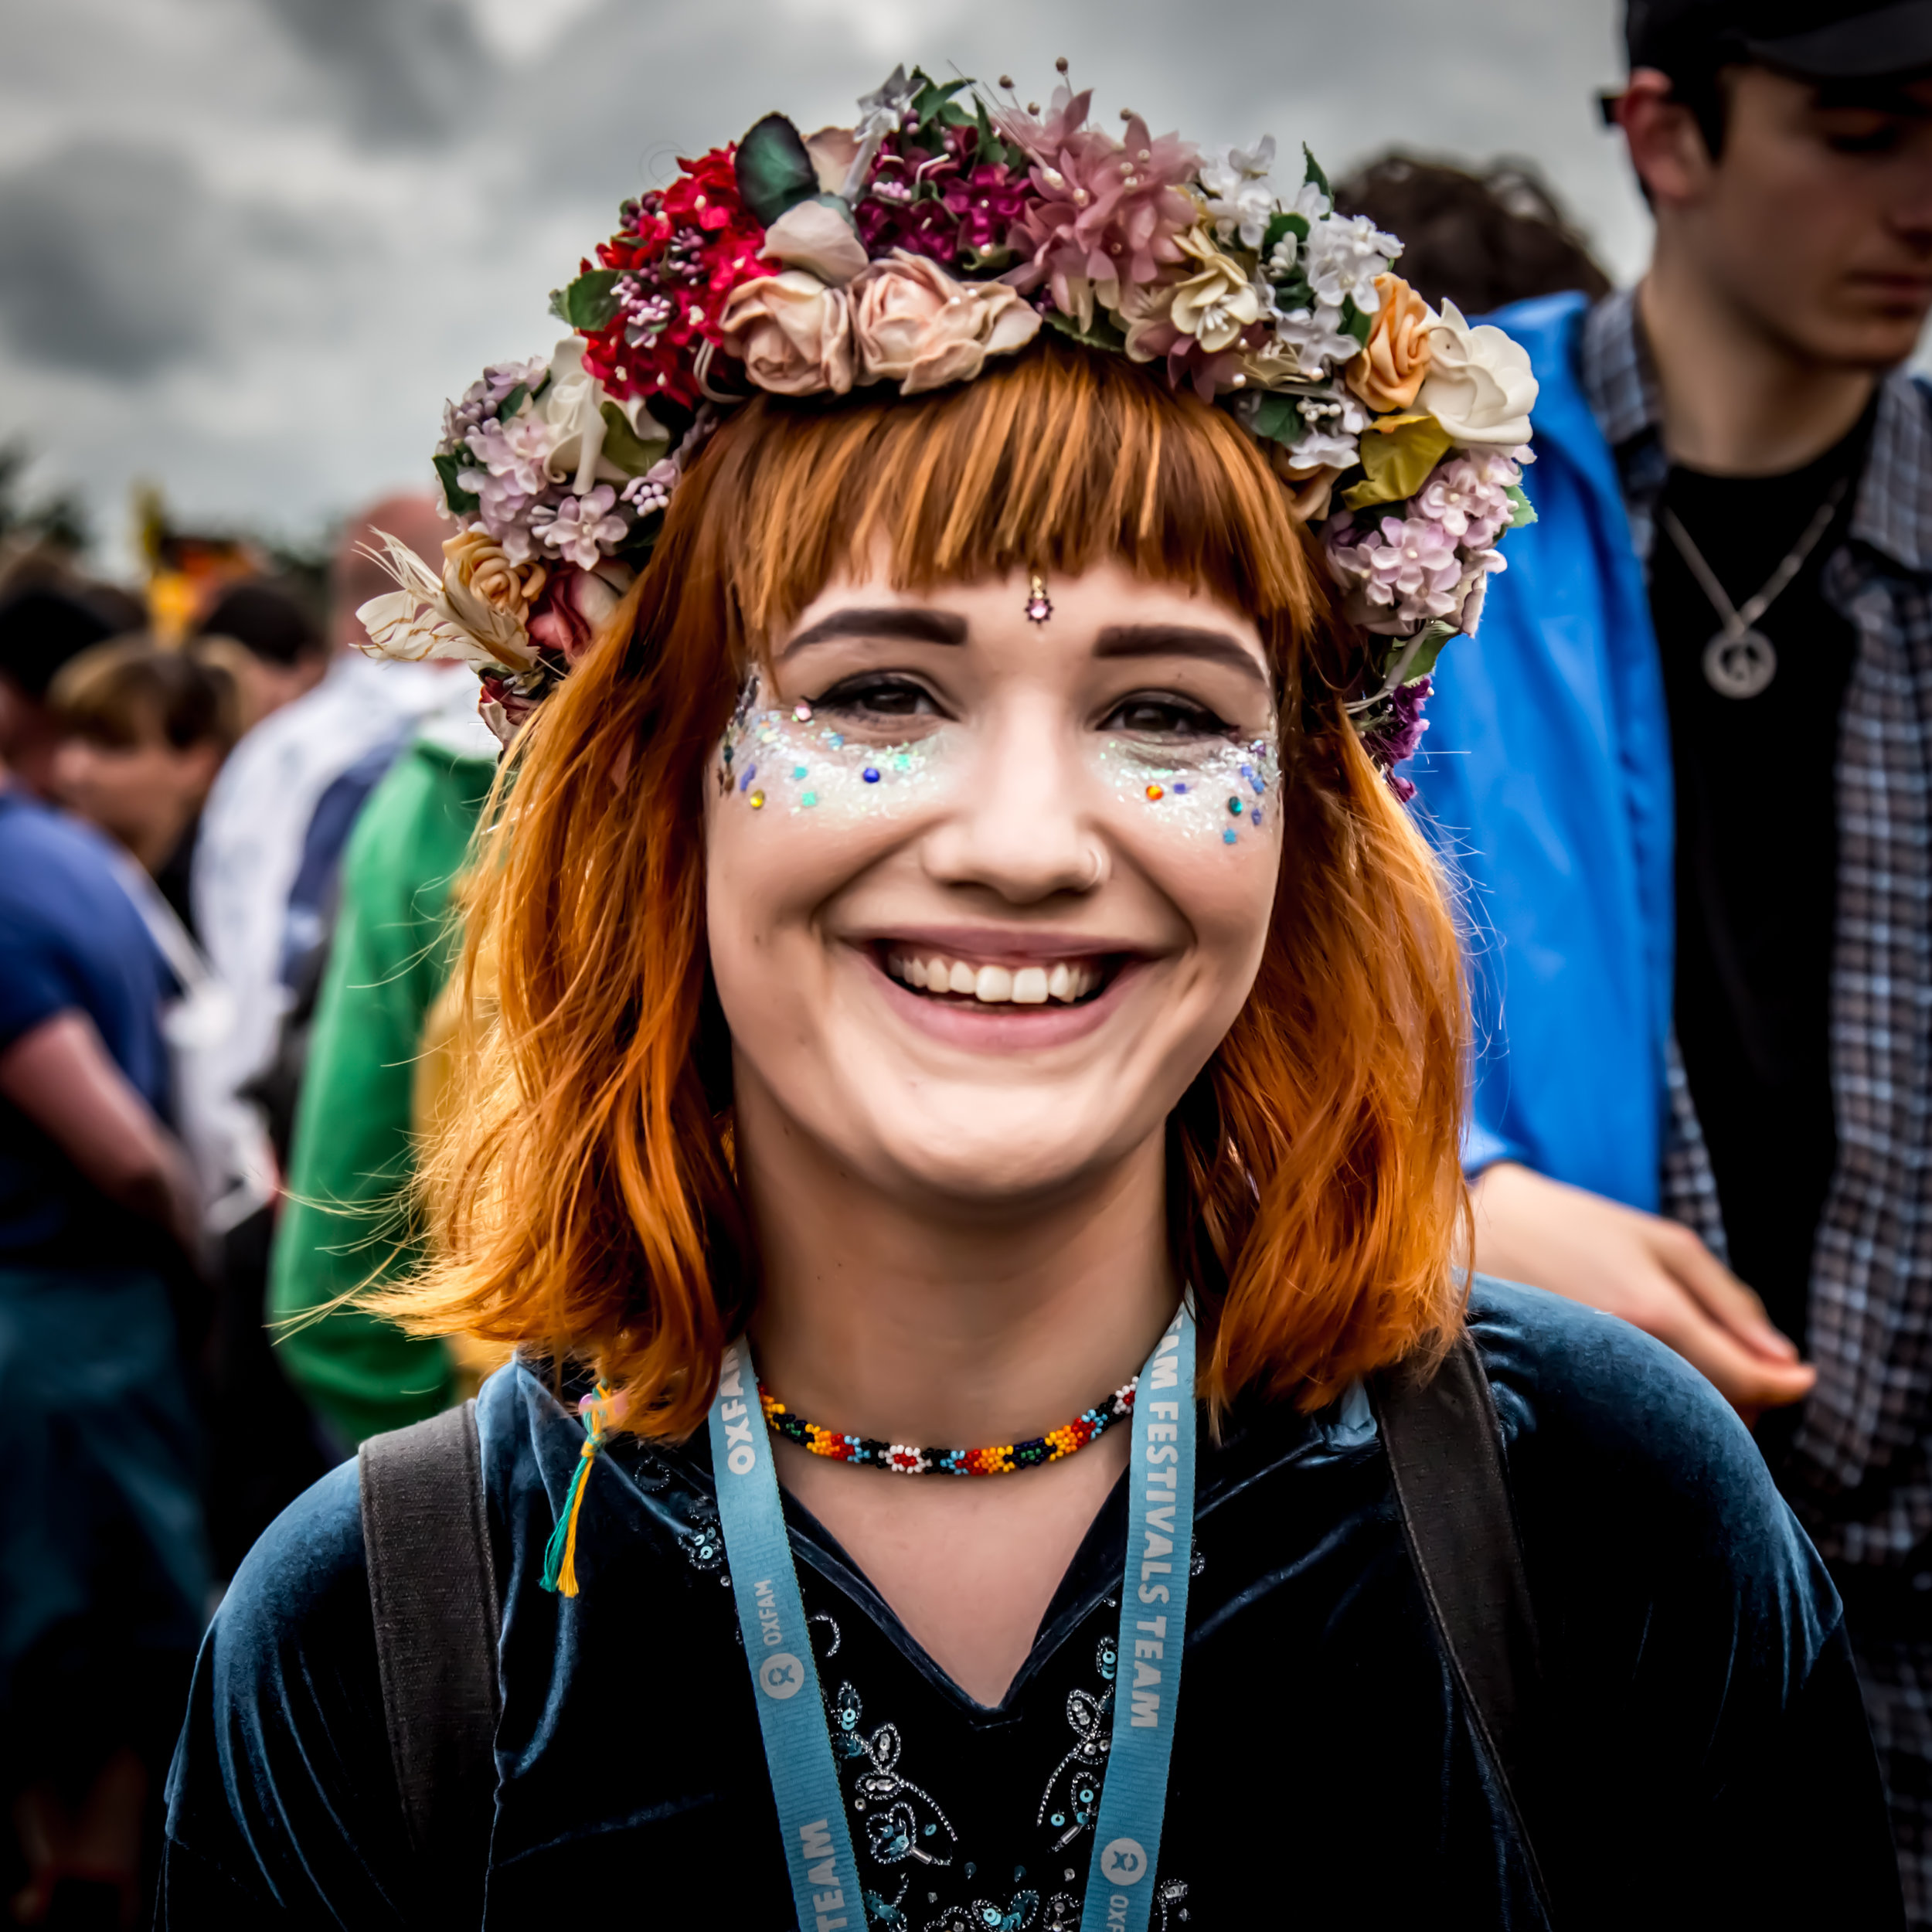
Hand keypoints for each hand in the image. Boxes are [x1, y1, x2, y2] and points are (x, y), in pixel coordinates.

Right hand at [1469, 1162, 1815, 1423]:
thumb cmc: (1571, 1226)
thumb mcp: (1661, 1243)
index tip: (1803, 1378)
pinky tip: (1644, 1379)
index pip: (1748, 1383)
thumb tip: (1786, 1363)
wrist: (1469, 1232)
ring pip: (1676, 1425)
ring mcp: (1590, 1383)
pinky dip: (1657, 1410)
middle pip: (1717, 1416)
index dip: (1783, 1387)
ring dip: (1701, 1408)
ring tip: (1687, 1368)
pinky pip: (1635, 1421)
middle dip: (1745, 1399)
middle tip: (1741, 1367)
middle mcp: (1624, 1358)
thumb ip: (1730, 1302)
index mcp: (1656, 1314)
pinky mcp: (1564, 1397)